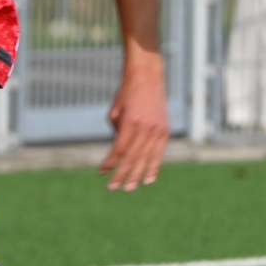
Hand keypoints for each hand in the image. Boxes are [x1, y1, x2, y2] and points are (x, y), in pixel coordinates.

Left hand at [100, 53, 168, 190]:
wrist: (147, 77)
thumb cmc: (126, 93)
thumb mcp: (115, 111)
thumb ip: (117, 133)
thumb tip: (119, 153)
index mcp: (131, 121)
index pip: (119, 149)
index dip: (110, 163)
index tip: (101, 172)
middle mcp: (146, 127)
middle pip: (132, 157)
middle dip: (122, 174)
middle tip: (113, 187)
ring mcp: (157, 129)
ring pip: (146, 158)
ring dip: (137, 174)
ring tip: (129, 187)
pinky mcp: (164, 130)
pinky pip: (158, 153)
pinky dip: (153, 167)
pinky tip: (148, 179)